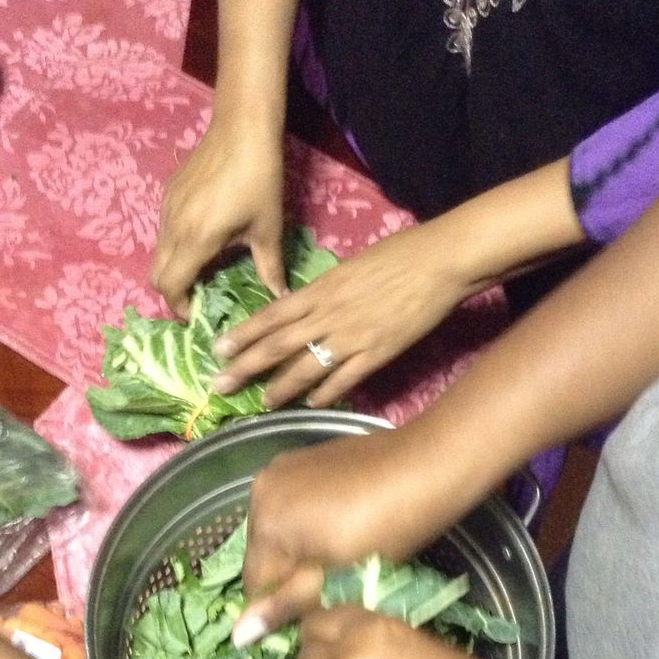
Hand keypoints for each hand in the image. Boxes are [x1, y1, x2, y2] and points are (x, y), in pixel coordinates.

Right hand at [150, 121, 285, 315]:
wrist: (242, 127)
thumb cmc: (260, 179)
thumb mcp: (268, 228)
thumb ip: (269, 268)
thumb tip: (280, 297)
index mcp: (196, 239)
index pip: (170, 286)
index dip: (179, 306)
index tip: (197, 312)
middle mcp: (174, 226)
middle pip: (155, 274)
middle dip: (173, 292)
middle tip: (198, 297)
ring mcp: (167, 208)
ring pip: (158, 253)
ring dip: (174, 268)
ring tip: (203, 269)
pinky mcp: (169, 193)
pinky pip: (164, 231)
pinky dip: (175, 246)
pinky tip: (202, 240)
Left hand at [212, 220, 470, 407]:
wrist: (439, 261)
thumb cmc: (398, 254)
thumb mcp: (351, 267)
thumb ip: (326, 290)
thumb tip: (307, 307)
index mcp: (320, 289)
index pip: (271, 315)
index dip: (243, 334)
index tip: (219, 349)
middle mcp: (328, 315)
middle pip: (277, 345)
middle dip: (245, 367)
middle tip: (219, 385)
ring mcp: (351, 338)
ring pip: (306, 368)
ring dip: (281, 388)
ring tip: (261, 402)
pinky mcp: (377, 354)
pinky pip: (344, 380)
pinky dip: (325, 394)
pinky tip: (311, 404)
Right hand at [234, 426, 449, 643]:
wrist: (429, 465)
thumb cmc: (387, 528)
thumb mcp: (338, 575)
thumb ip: (288, 602)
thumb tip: (239, 635)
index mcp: (265, 523)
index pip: (256, 585)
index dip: (284, 607)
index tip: (317, 613)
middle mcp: (261, 492)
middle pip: (263, 554)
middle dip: (290, 575)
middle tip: (335, 584)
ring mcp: (281, 469)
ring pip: (278, 529)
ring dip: (299, 549)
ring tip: (340, 554)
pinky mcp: (303, 457)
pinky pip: (292, 504)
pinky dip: (308, 522)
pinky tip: (342, 524)